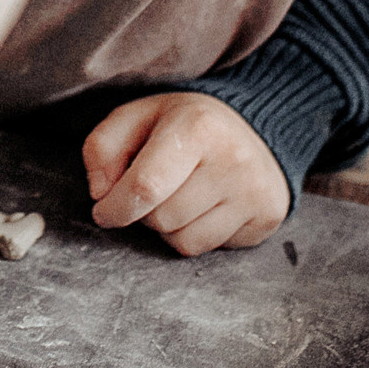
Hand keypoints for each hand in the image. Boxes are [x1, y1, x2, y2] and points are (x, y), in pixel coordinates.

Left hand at [82, 92, 290, 255]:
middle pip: (161, 218)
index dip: (115, 207)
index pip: (145, 186)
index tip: (104, 210)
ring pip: (183, 241)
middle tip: (154, 190)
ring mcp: (253, 191)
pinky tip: (203, 208)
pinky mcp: (266, 217)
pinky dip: (194, 235)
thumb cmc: (184, 126)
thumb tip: (101, 194)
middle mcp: (232, 159)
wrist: (253, 128)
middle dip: (144, 212)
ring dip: (167, 228)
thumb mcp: (136, 117)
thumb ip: (102, 148)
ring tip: (179, 196)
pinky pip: (208, 250)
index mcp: (197, 126)